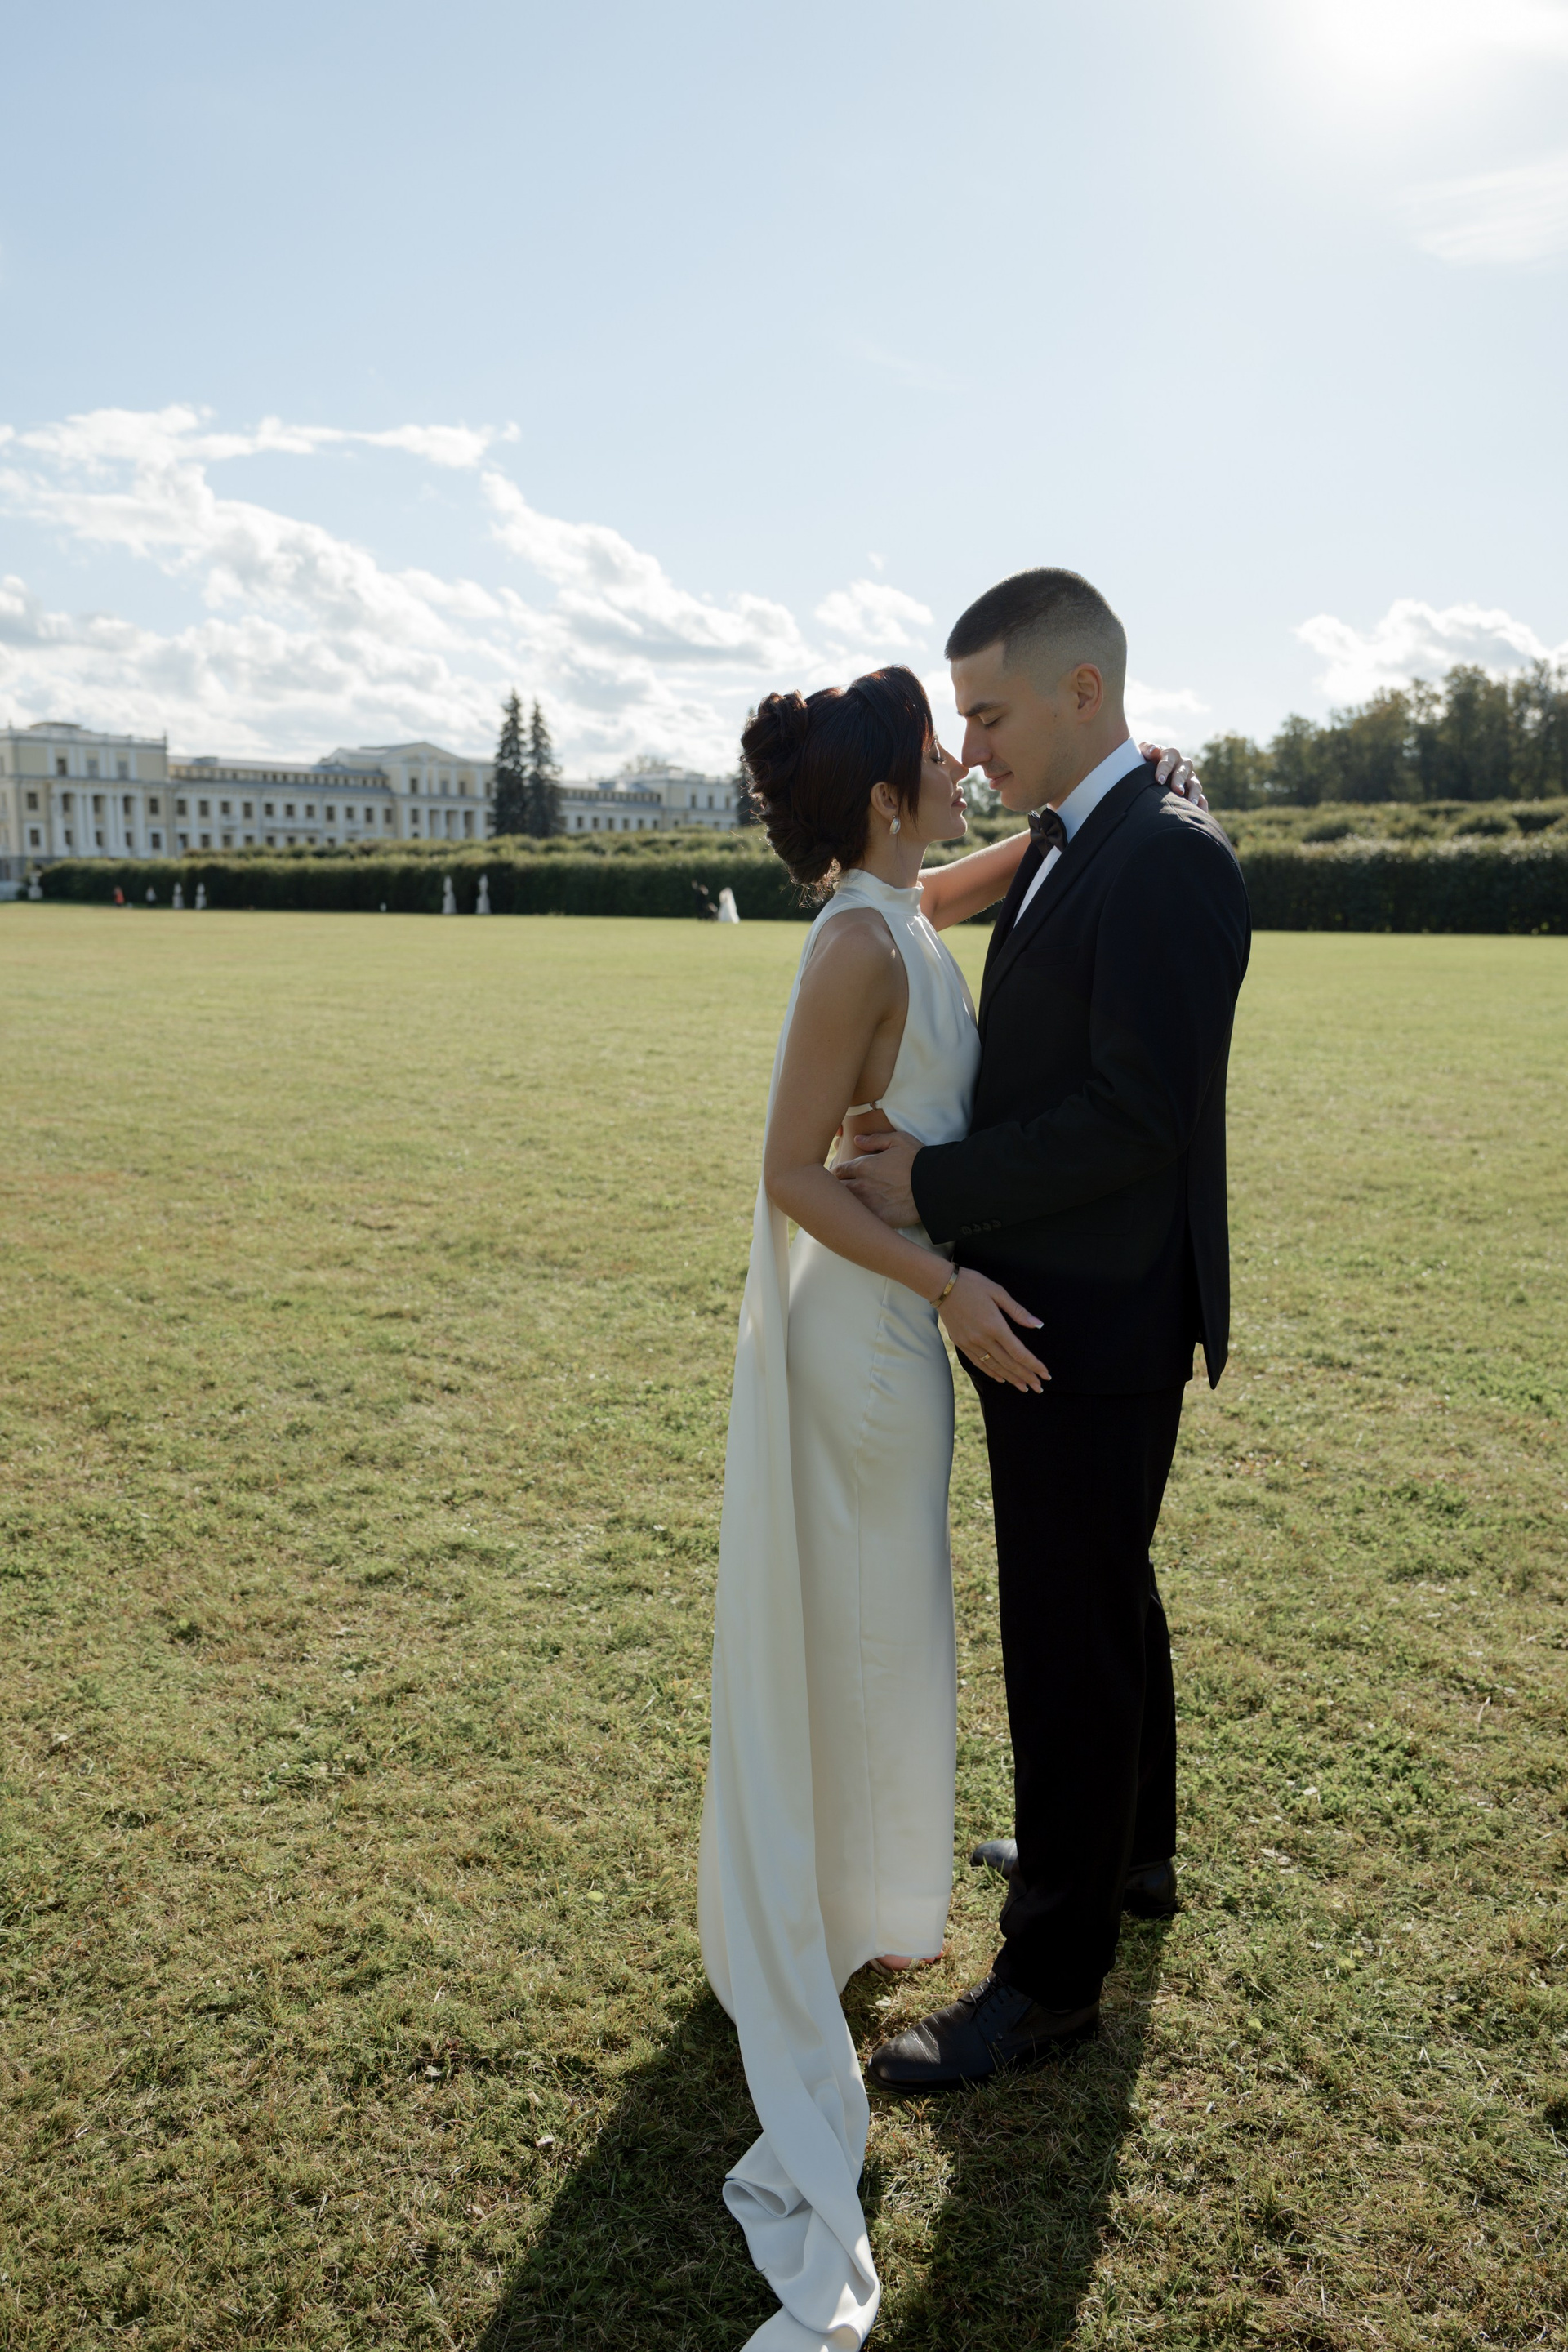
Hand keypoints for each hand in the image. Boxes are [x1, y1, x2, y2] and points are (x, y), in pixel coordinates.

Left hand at [833, 1127, 919, 1226]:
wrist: (936, 1184)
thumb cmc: (919, 1160)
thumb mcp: (899, 1141)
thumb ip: (875, 1139)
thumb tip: (857, 1140)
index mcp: (863, 1166)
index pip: (837, 1172)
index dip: (836, 1175)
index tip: (838, 1178)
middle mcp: (861, 1186)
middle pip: (836, 1190)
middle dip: (835, 1191)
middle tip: (837, 1194)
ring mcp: (869, 1204)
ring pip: (845, 1207)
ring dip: (844, 1206)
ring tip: (846, 1208)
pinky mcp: (879, 1219)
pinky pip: (860, 1221)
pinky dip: (858, 1220)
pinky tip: (861, 1220)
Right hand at [938, 1269, 1048, 1390]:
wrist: (942, 1285)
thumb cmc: (972, 1284)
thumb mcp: (998, 1292)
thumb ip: (1018, 1312)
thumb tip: (1038, 1325)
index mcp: (995, 1325)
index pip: (1018, 1352)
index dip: (1033, 1365)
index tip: (1045, 1374)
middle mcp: (982, 1338)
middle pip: (1009, 1363)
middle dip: (1026, 1376)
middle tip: (1039, 1387)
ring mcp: (970, 1343)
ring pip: (994, 1367)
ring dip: (1011, 1378)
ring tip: (1023, 1387)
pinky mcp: (961, 1343)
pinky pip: (979, 1363)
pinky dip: (991, 1373)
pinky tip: (1001, 1378)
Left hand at [1140, 742, 1207, 811]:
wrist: (1150, 770)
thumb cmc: (1145, 761)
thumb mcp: (1143, 753)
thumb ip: (1147, 749)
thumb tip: (1154, 751)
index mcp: (1170, 755)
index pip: (1167, 761)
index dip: (1164, 770)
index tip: (1159, 780)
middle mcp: (1182, 765)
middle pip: (1183, 772)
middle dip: (1179, 781)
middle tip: (1177, 791)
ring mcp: (1189, 778)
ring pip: (1195, 784)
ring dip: (1194, 793)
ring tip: (1191, 804)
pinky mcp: (1193, 790)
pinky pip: (1201, 798)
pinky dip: (1202, 805)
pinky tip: (1201, 813)